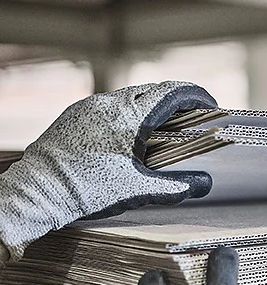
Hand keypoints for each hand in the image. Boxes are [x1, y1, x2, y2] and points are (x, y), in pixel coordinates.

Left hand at [0, 81, 215, 261]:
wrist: (37, 193)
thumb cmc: (87, 190)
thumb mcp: (138, 190)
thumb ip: (176, 186)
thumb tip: (204, 184)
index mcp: (129, 117)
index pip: (172, 92)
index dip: (197, 97)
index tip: (211, 107)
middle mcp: (109, 103)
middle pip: (154, 91)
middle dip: (177, 103)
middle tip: (193, 121)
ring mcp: (90, 106)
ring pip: (131, 96)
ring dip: (152, 108)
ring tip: (164, 130)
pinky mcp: (76, 114)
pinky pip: (111, 105)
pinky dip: (130, 114)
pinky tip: (133, 136)